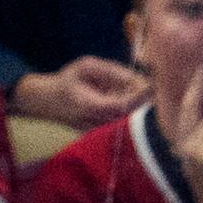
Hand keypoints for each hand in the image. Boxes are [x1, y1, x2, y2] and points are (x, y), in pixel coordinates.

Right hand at [15, 54, 147, 129]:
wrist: (48, 102)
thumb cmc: (67, 80)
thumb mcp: (86, 66)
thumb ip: (111, 71)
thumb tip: (136, 78)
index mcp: (91, 105)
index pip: (123, 105)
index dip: (140, 96)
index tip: (153, 85)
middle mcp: (97, 123)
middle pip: (131, 116)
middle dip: (143, 101)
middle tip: (150, 86)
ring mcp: (101, 133)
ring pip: (129, 121)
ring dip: (137, 107)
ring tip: (135, 91)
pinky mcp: (104, 136)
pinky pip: (124, 125)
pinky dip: (130, 113)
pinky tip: (125, 103)